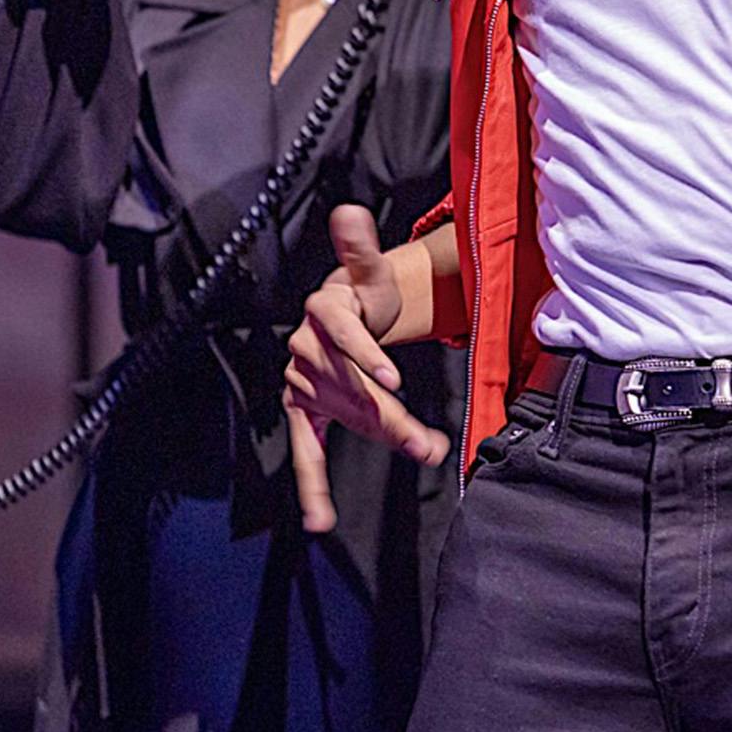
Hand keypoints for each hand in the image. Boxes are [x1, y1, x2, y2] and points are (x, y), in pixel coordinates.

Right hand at [282, 205, 449, 533]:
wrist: (345, 311)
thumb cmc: (361, 289)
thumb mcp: (368, 268)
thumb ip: (360, 247)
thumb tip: (348, 212)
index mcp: (323, 309)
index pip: (343, 333)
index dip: (367, 357)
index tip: (393, 381)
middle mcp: (306, 348)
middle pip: (351, 387)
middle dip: (389, 415)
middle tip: (427, 442)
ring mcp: (304, 384)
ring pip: (349, 417)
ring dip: (384, 436)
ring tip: (424, 452)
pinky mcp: (306, 412)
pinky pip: (307, 451)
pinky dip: (313, 486)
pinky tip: (320, 518)